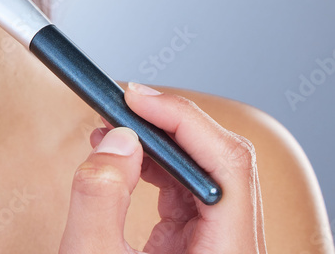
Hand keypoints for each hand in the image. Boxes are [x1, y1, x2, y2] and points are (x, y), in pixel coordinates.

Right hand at [58, 82, 265, 252]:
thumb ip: (101, 195)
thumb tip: (119, 140)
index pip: (227, 165)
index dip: (183, 120)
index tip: (134, 97)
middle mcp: (234, 251)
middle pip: (219, 165)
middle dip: (167, 127)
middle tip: (119, 106)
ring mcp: (218, 251)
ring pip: (202, 177)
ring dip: (156, 146)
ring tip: (109, 133)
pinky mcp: (197, 252)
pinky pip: (185, 196)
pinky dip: (153, 170)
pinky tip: (121, 161)